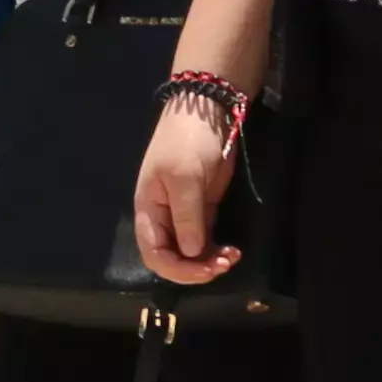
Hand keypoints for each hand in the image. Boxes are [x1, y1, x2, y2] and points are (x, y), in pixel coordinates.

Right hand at [133, 96, 242, 284]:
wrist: (207, 111)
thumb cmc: (188, 142)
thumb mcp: (185, 177)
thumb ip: (187, 217)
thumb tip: (192, 254)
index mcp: (148, 209)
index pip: (153, 253)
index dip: (177, 269)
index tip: (206, 270)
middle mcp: (162, 216)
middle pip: (171, 258)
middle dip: (195, 269)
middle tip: (224, 265)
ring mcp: (182, 213)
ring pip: (190, 252)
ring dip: (209, 262)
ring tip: (232, 258)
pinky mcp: (202, 207)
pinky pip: (204, 239)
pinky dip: (216, 250)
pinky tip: (232, 251)